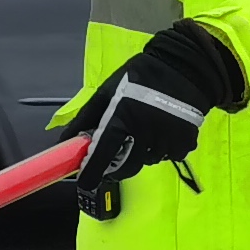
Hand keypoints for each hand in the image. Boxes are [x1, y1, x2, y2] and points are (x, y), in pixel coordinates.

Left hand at [54, 20, 246, 207]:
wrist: (184, 66)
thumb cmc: (139, 76)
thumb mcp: (107, 91)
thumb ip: (86, 118)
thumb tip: (64, 141)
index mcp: (122, 118)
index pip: (103, 154)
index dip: (92, 172)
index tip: (85, 183)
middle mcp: (144, 133)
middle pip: (126, 167)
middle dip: (116, 168)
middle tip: (114, 159)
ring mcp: (166, 140)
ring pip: (147, 162)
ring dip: (140, 155)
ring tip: (142, 134)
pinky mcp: (184, 143)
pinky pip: (167, 157)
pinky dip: (160, 150)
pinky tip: (160, 132)